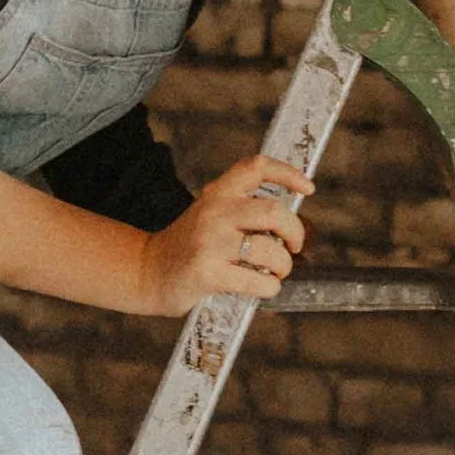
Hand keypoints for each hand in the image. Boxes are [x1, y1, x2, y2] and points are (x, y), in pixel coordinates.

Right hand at [138, 157, 311, 313]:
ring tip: (276, 272)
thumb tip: (290, 226)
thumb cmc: (188, 248)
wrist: (147, 272)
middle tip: (293, 246)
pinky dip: (269, 287)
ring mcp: (210, 242)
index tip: (307, 189)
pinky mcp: (208, 272)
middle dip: (295, 233)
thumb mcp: (210, 216)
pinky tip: (263, 287)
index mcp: (217, 193)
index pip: (256, 167)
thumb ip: (242, 213)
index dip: (288, 173)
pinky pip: (256, 280)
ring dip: (283, 266)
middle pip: (274, 211)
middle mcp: (214, 211)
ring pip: (269, 250)